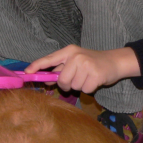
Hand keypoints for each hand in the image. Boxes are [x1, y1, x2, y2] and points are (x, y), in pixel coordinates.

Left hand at [25, 45, 140, 93]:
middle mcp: (76, 56)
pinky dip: (89, 89)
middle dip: (66, 85)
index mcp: (68, 51)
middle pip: (62, 80)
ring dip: (79, 86)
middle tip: (75, 80)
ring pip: (73, 86)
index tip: (26, 72)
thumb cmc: (91, 63)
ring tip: (87, 78)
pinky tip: (94, 81)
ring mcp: (87, 65)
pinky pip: (85, 90)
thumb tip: (45, 80)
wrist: (115, 61)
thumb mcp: (75, 61)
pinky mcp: (96, 75)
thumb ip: (60, 69)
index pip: (49, 59)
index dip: (36, 66)